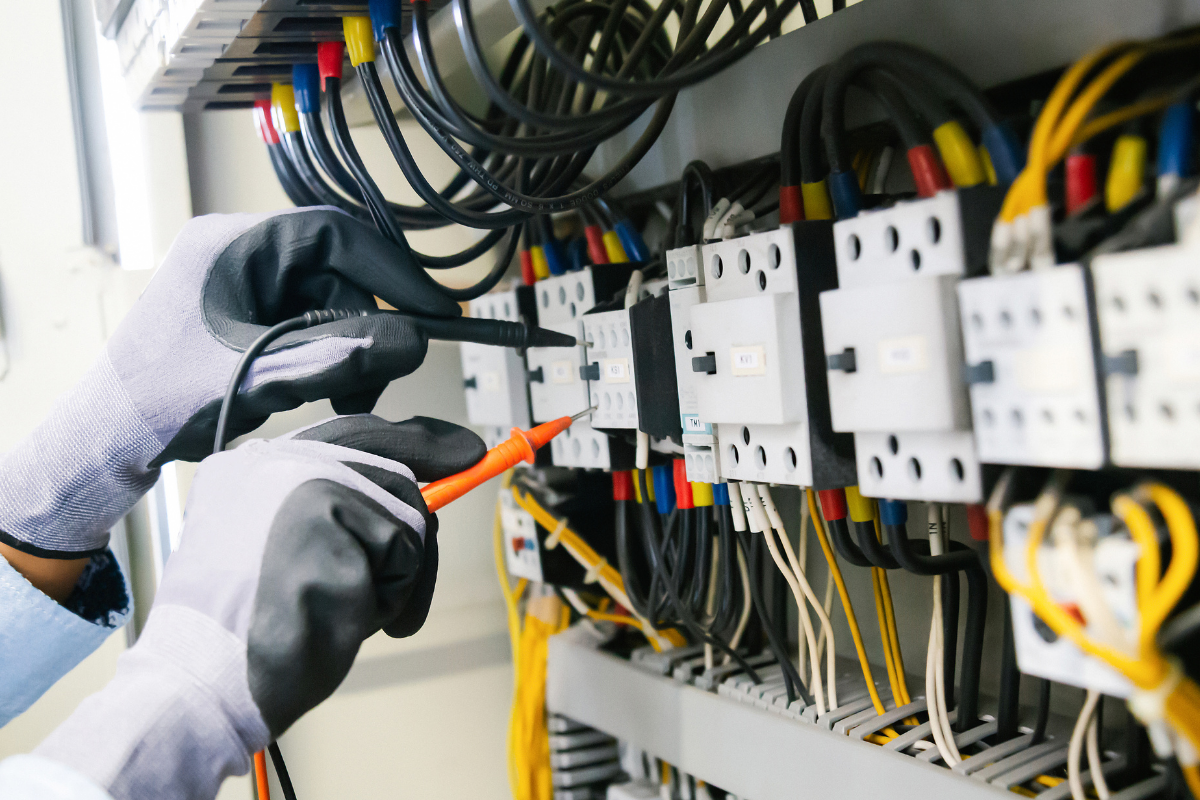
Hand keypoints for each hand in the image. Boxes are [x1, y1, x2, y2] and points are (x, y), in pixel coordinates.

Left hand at [0, 208, 459, 557]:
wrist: (109, 440)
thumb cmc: (159, 401)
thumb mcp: (259, 377)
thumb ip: (337, 358)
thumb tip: (411, 343)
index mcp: (232, 244)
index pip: (334, 234)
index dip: (391, 269)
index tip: (433, 309)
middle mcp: (239, 254)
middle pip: (336, 274)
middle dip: (365, 328)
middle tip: (377, 380)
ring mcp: (242, 285)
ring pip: (328, 303)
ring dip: (347, 350)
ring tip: (342, 397)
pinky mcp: (246, 315)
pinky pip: (308, 324)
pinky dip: (326, 358)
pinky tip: (317, 390)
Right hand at [34, 415, 484, 799]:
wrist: (205, 682)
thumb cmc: (248, 637)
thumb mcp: (284, 559)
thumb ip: (334, 519)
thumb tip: (417, 503)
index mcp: (249, 471)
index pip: (348, 436)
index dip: (413, 442)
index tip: (460, 447)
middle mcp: (270, 461)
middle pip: (388, 463)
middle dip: (429, 501)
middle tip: (470, 466)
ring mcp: (298, 482)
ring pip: (405, 513)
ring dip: (399, 575)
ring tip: (347, 610)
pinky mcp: (326, 512)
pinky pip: (405, 550)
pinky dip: (396, 594)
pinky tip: (347, 616)